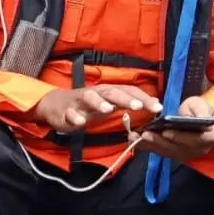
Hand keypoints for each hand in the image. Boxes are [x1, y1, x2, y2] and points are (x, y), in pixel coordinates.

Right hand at [32, 85, 161, 131]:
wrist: (55, 105)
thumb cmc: (87, 106)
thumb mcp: (109, 104)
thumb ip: (129, 103)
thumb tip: (155, 103)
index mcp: (108, 92)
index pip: (128, 91)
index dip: (143, 98)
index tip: (158, 108)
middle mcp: (95, 93)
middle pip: (111, 92)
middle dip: (124, 98)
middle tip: (138, 106)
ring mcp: (79, 102)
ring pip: (89, 98)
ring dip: (99, 103)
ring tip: (108, 110)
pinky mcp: (65, 112)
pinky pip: (70, 113)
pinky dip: (75, 117)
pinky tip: (80, 123)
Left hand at [131, 96, 213, 161]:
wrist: (196, 118)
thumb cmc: (198, 110)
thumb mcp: (201, 106)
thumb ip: (200, 111)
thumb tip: (196, 117)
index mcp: (207, 138)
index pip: (194, 140)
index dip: (179, 136)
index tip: (166, 132)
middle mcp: (196, 150)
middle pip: (176, 148)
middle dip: (159, 141)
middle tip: (145, 134)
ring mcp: (184, 154)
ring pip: (165, 151)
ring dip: (149, 145)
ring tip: (136, 137)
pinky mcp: (172, 154)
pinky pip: (158, 151)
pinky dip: (146, 146)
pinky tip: (134, 140)